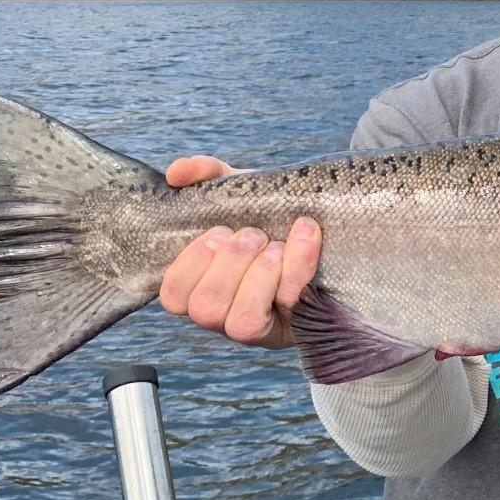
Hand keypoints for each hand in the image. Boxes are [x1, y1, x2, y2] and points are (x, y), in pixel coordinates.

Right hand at [158, 155, 321, 349]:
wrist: (326, 220)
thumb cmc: (268, 214)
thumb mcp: (237, 190)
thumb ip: (206, 174)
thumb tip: (176, 172)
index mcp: (200, 287)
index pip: (173, 296)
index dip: (192, 263)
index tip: (218, 232)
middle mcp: (225, 315)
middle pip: (205, 308)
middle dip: (230, 263)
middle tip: (253, 235)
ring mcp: (261, 327)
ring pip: (243, 321)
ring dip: (259, 272)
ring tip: (274, 244)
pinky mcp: (298, 324)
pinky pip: (290, 304)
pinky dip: (296, 265)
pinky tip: (304, 236)